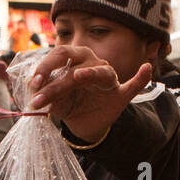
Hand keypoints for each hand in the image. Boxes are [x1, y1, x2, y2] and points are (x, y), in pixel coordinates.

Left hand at [29, 45, 153, 142]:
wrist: (84, 124)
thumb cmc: (70, 104)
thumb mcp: (56, 102)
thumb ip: (49, 95)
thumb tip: (36, 92)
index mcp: (75, 59)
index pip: (60, 55)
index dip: (45, 67)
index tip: (33, 83)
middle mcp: (92, 63)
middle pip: (75, 62)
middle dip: (56, 76)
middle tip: (40, 88)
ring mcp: (108, 78)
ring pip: (99, 73)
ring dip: (88, 75)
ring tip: (78, 77)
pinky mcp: (121, 94)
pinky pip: (134, 85)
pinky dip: (141, 77)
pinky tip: (146, 69)